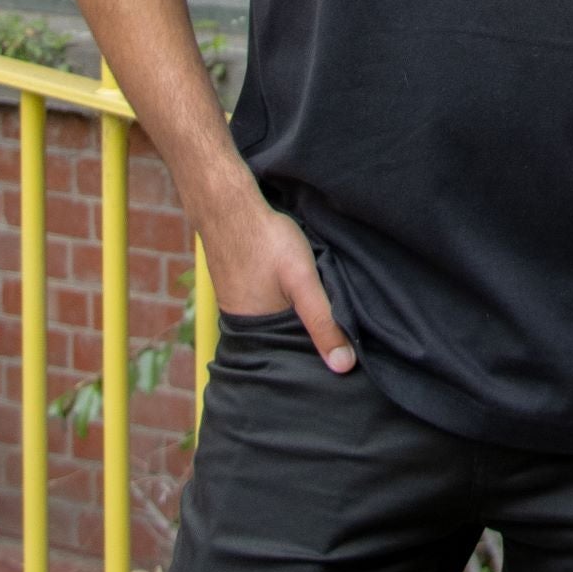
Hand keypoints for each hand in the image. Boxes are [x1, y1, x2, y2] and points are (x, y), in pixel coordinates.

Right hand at [200, 180, 354, 372]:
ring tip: (321, 307)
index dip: (317, 356)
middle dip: (309, 336)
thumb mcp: (303, 281)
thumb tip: (343, 366)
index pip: (292, 357)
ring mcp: (237, 305)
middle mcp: (241, 325)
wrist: (229, 206)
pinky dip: (284, 301)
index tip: (343, 356)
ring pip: (278, 320)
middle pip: (285, 339)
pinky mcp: (237, 288)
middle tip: (337, 328)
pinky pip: (267, 304)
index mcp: (255, 332)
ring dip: (297, 315)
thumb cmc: (266, 240)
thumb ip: (323, 320)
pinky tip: (295, 289)